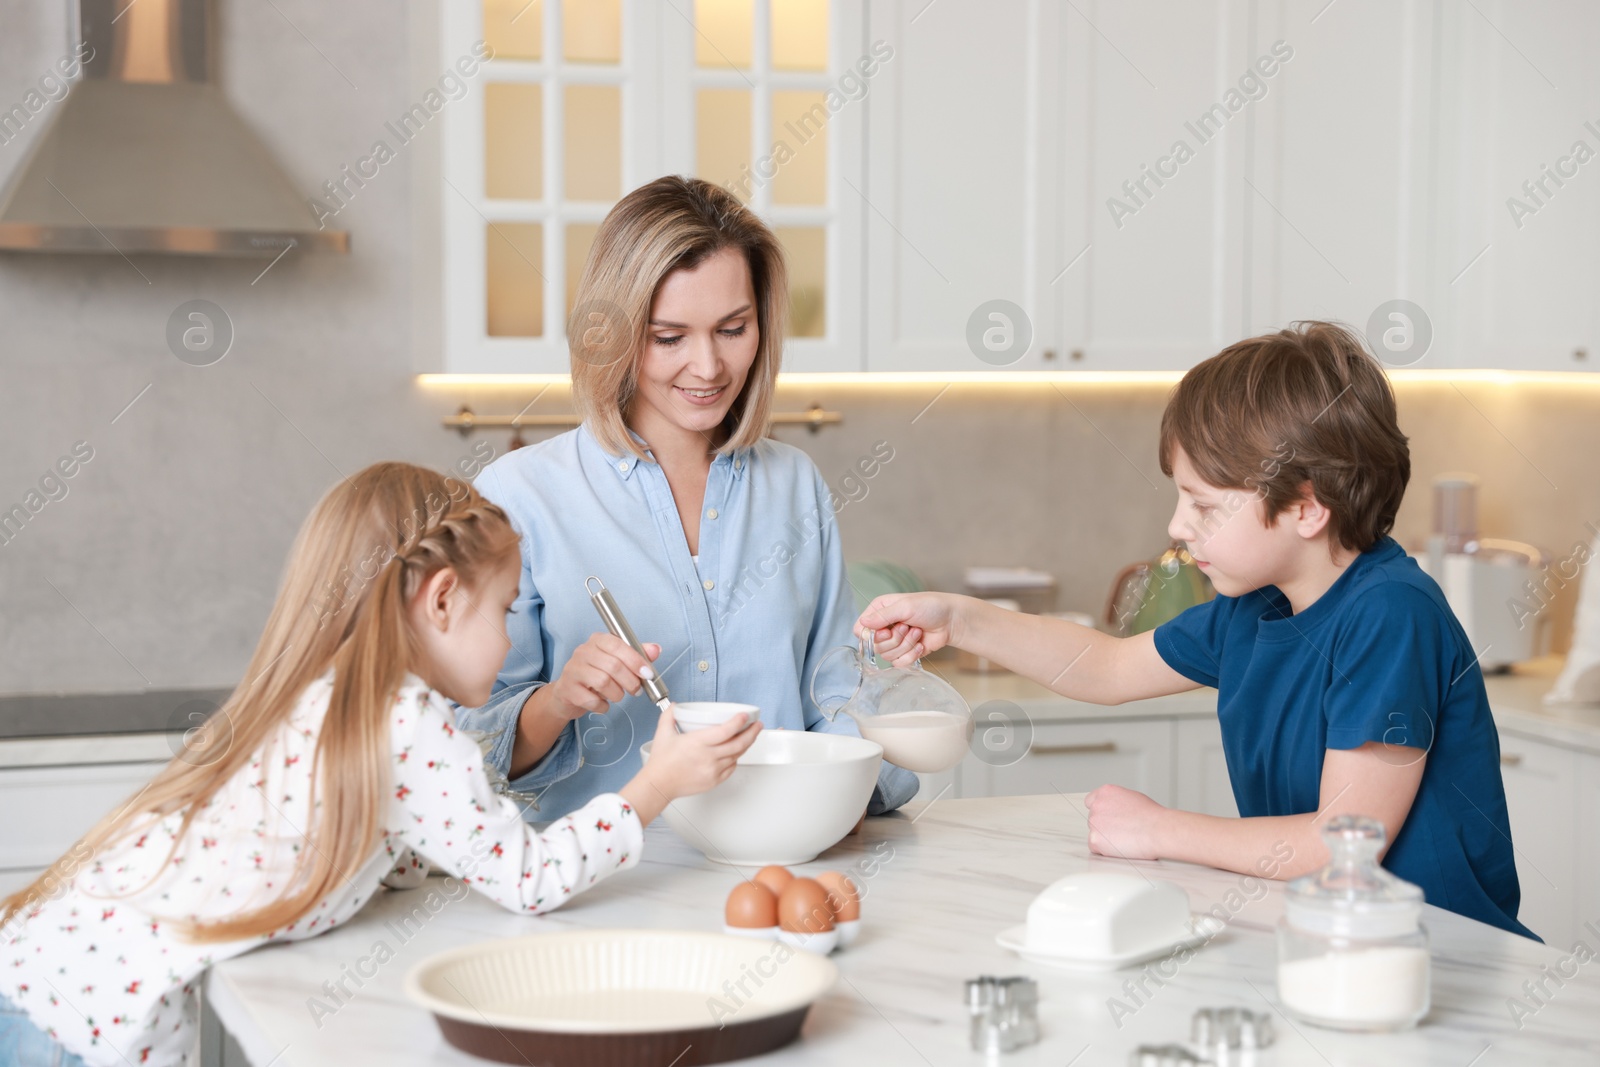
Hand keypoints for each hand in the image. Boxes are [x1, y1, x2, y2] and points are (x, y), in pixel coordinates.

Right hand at [537, 634, 660, 721]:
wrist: (567, 693)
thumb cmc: (595, 675)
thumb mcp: (617, 661)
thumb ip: (636, 655)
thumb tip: (656, 649)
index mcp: (598, 640)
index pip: (618, 645)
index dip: (636, 660)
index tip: (648, 674)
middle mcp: (583, 651)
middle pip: (613, 665)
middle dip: (630, 681)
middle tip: (636, 690)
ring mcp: (573, 670)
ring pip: (603, 682)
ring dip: (617, 694)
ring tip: (618, 695)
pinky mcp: (568, 689)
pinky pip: (592, 700)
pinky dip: (602, 706)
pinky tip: (602, 703)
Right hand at [620, 707, 761, 824]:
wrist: (659, 785)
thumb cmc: (661, 762)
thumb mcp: (663, 733)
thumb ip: (669, 716)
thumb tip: (675, 706)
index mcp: (697, 743)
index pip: (725, 731)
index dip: (739, 722)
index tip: (744, 716)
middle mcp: (708, 757)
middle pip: (738, 744)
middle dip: (752, 732)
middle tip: (757, 725)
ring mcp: (713, 770)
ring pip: (737, 756)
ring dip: (745, 745)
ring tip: (749, 736)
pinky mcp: (714, 780)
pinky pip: (731, 768)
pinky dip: (735, 758)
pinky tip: (736, 753)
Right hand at [855, 592, 959, 666]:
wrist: (951, 620)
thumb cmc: (930, 607)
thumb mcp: (905, 607)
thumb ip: (883, 616)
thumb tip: (863, 623)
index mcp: (879, 611)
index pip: (861, 629)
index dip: (871, 635)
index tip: (886, 630)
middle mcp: (884, 626)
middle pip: (875, 646)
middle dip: (895, 639)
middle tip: (907, 627)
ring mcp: (894, 641)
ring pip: (887, 656)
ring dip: (906, 645)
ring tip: (917, 632)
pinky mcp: (905, 653)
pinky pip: (899, 663)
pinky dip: (912, 655)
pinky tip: (920, 644)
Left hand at [1084, 784, 1166, 860]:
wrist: (1158, 830)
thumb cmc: (1152, 816)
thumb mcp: (1132, 798)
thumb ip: (1117, 802)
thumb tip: (1115, 810)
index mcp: (1105, 792)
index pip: (1091, 801)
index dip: (1101, 811)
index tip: (1107, 818)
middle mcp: (1096, 805)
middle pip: (1094, 819)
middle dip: (1105, 826)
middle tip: (1122, 831)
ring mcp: (1094, 822)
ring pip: (1095, 833)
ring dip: (1106, 838)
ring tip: (1126, 838)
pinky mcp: (1095, 839)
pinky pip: (1095, 847)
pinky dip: (1105, 850)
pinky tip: (1120, 846)